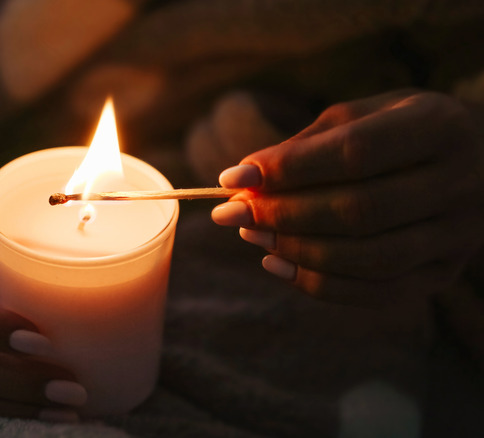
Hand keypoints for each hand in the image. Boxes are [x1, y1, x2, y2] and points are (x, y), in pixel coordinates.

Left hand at [211, 90, 483, 305]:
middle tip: (232, 214)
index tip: (233, 179)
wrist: (481, 163)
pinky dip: (320, 285)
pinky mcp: (444, 272)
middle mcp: (459, 182)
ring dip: (297, 251)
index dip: (288, 169)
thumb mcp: (363, 117)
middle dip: (284, 216)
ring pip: (368, 258)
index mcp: (437, 126)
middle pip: (360, 211)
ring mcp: (458, 234)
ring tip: (252, 236)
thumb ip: (307, 145)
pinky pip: (378, 293)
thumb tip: (243, 180)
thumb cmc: (402, 132)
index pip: (355, 153)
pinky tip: (278, 265)